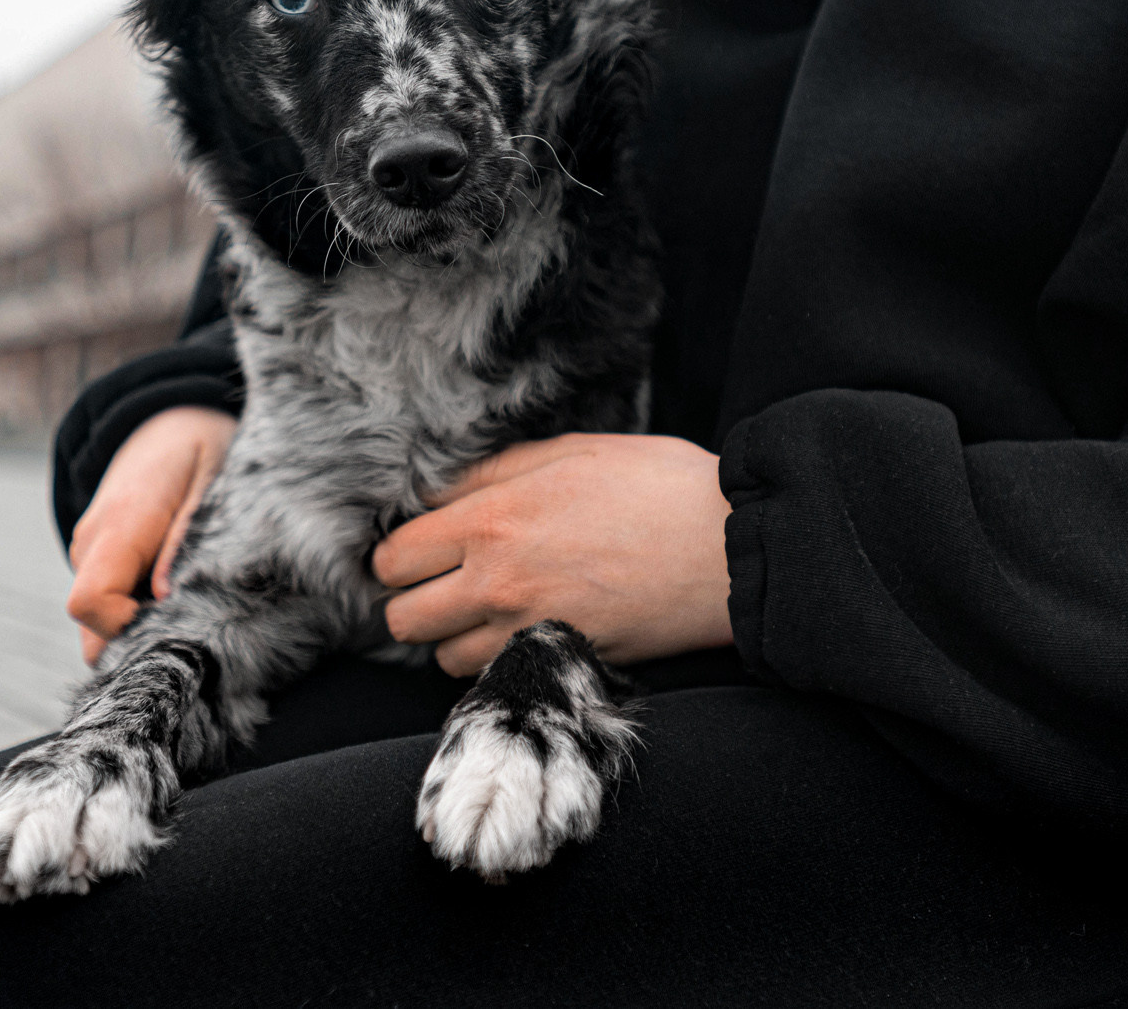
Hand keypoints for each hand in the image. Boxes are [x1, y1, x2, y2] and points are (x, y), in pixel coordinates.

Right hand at [65, 406, 236, 663]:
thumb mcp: (211, 479)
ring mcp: (89, 551)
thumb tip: (163, 597)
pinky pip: (107, 603)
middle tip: (190, 612)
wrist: (169, 418)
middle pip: (89, 625)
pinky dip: (136, 609)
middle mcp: (92, 543)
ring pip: (97, 620)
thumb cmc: (201, 446)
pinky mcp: (97, 558)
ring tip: (187, 591)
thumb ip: (186, 535)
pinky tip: (174, 587)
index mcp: (120, 525)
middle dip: (134, 637)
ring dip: (139, 622)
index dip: (124, 626)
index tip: (173, 613)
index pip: (89, 602)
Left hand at [373, 433, 733, 676]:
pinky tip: (516, 635)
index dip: (399, 555)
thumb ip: (498, 471)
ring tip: (482, 612)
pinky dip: (492, 662)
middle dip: (412, 600)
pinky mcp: (560, 662)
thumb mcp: (573, 450)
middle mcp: (497, 581)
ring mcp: (527, 630)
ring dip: (451, 638)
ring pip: (441, 657)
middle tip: (440, 584)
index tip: (419, 551)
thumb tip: (445, 489)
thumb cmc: (662, 486)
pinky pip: (492, 678)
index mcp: (492, 518)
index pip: (395, 556)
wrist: (732, 547)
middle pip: (402, 616)